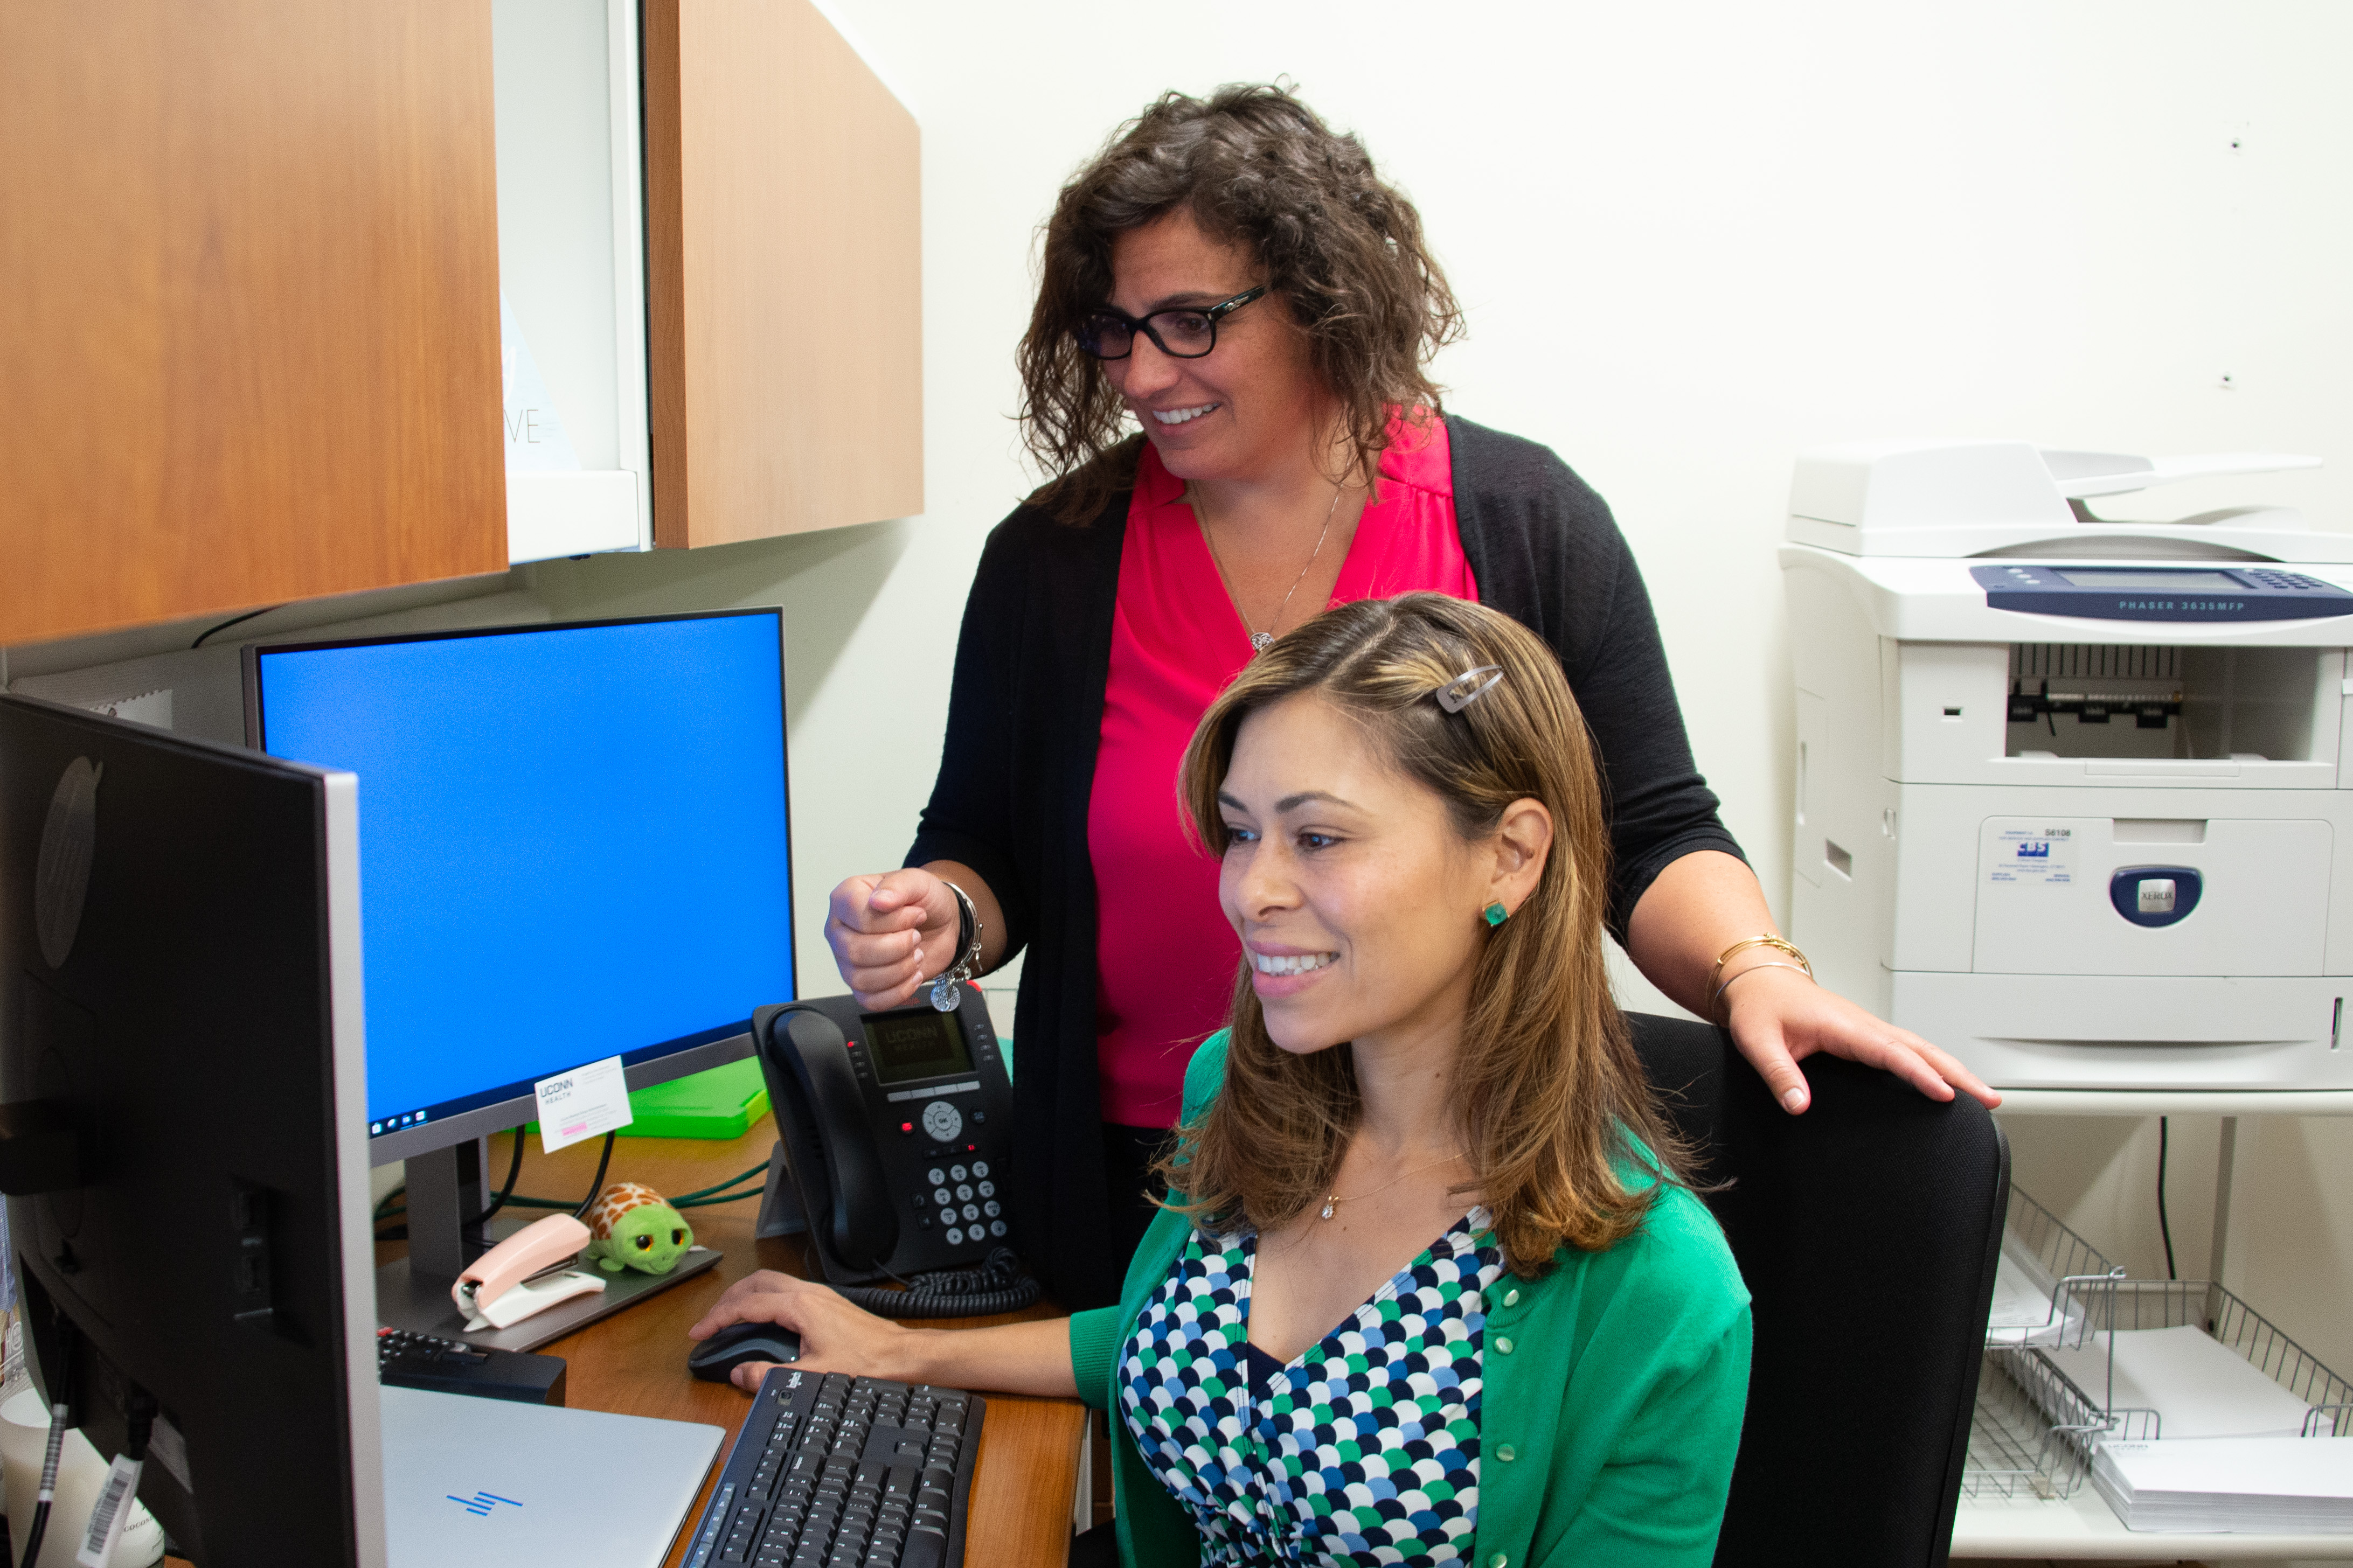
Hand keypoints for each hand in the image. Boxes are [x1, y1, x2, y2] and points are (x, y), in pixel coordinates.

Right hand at [688, 1269, 915, 1392]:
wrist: (902, 1355)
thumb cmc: (867, 1362)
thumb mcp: (813, 1374)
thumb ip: (771, 1375)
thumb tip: (740, 1374)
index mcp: (800, 1306)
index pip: (746, 1305)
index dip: (717, 1318)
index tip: (700, 1332)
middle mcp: (809, 1293)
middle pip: (755, 1283)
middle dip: (727, 1300)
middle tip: (710, 1322)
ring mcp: (820, 1295)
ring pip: (771, 1283)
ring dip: (746, 1296)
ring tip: (730, 1317)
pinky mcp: (828, 1302)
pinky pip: (786, 1291)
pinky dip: (765, 1300)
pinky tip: (764, 1319)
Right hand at [825, 869, 961, 1009]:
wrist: (940, 924)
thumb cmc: (923, 900)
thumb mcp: (917, 882)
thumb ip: (898, 886)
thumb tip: (878, 901)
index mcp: (846, 898)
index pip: (858, 918)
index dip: (893, 921)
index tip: (916, 914)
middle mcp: (839, 930)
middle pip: (855, 951)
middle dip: (897, 947)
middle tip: (916, 936)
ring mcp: (846, 960)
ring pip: (861, 979)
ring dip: (899, 969)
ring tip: (916, 953)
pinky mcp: (862, 985)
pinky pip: (870, 1001)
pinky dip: (898, 992)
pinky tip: (913, 975)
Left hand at [1718, 964, 2000, 1114]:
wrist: (1757, 980)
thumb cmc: (1759, 1006)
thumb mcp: (1758, 1041)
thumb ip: (1778, 1074)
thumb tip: (1799, 1106)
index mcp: (1843, 1025)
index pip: (1891, 1051)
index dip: (1920, 1074)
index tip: (1946, 1094)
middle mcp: (1863, 1025)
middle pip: (1921, 1049)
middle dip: (1958, 1073)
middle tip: (1991, 1099)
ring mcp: (1867, 1029)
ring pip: (1920, 1048)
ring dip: (1953, 1069)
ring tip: (1985, 1096)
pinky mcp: (1865, 1036)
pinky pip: (1907, 1051)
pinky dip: (1933, 1065)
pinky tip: (1947, 1082)